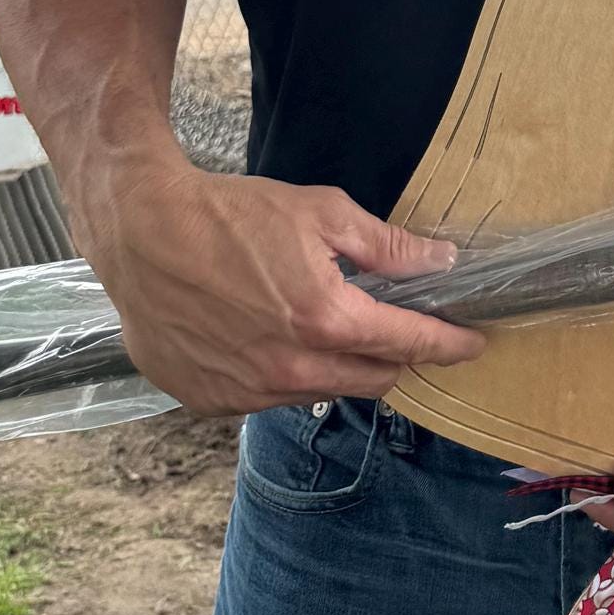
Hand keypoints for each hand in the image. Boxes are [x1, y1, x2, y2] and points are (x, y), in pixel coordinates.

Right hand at [72, 152, 485, 411]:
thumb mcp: (322, 214)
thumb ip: (387, 247)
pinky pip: (268, 398)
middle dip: (395, 356)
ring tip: (319, 322)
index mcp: (327, 321)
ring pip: (321, 391)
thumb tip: (441, 262)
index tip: (471, 342)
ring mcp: (249, 392)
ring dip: (335, 365)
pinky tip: (267, 336)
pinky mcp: (212, 400)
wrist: (142, 234)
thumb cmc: (229, 217)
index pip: (409, 345)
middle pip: (372, 379)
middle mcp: (291, 370)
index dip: (447, 344)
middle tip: (397, 327)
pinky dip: (282, 374)